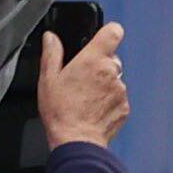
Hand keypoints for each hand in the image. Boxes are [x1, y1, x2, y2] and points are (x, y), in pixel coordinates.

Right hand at [37, 20, 129, 151]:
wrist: (77, 140)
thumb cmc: (61, 111)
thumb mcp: (48, 79)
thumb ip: (52, 53)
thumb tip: (51, 38)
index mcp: (93, 60)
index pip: (113, 32)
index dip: (108, 32)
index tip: (101, 38)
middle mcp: (112, 72)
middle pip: (112, 59)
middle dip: (100, 65)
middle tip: (82, 79)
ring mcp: (121, 90)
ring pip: (115, 79)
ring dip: (105, 84)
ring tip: (86, 97)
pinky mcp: (125, 106)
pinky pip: (118, 97)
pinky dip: (109, 100)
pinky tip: (93, 108)